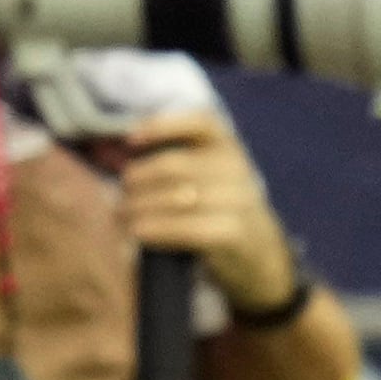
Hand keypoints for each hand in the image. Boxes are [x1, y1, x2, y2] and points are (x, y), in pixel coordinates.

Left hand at [112, 105, 299, 311]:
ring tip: (122, 216)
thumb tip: (123, 160)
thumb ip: (179, 163)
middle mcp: (237, 168)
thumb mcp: (210, 177)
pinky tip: (138, 233)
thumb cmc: (220, 212)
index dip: (161, 126)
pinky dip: (155, 229)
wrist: (261, 257)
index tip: (131, 141)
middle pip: (174, 166)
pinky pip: (185, 228)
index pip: (199, 122)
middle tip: (119, 196)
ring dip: (139, 208)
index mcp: (228, 146)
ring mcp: (238, 200)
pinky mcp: (233, 233)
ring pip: (176, 198)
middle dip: (138, 180)